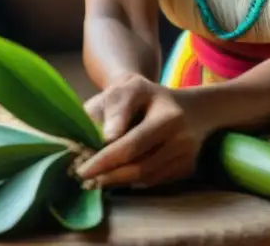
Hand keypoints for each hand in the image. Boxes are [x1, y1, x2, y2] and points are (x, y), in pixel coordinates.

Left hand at [76, 73, 209, 188]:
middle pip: (140, 166)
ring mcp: (187, 155)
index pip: (133, 144)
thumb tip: (106, 139)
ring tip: (97, 178)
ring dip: (119, 181)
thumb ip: (114, 109)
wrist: (184, 105)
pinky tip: (118, 174)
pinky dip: (133, 180)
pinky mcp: (187, 168)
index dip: (106, 159)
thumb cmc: (146, 95)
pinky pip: (154, 180)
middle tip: (85, 178)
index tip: (82, 169)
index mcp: (168, 115)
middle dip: (109, 175)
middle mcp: (182, 138)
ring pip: (146, 177)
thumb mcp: (128, 88)